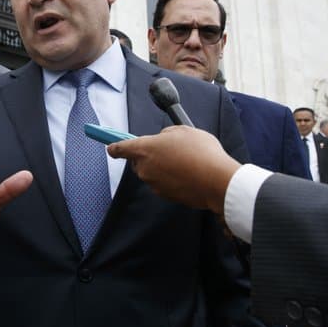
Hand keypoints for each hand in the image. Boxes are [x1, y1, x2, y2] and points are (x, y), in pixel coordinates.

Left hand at [107, 126, 240, 214]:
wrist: (217, 181)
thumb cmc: (201, 152)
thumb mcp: (183, 131)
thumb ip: (167, 133)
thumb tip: (163, 139)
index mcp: (145, 149)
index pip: (120, 148)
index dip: (114, 146)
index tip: (110, 147)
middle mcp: (145, 168)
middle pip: (138, 162)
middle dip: (148, 156)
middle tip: (167, 150)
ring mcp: (154, 184)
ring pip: (153, 173)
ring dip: (163, 167)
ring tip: (185, 161)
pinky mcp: (165, 196)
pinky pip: (164, 184)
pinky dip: (172, 179)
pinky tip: (189, 173)